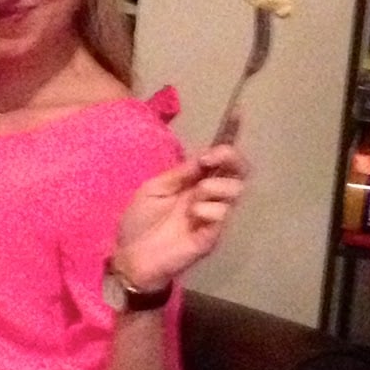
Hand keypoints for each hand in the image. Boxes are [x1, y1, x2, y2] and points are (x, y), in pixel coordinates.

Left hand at [112, 135, 247, 291]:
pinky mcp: (212, 235)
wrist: (130, 256)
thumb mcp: (155, 187)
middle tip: (210, 160)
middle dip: (230, 157)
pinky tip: (192, 218)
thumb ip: (182, 172)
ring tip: (193, 200)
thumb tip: (205, 155)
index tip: (237, 113)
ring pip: (234, 189)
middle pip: (239, 169)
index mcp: (194, 182)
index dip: (230, 136)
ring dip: (213, 187)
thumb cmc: (139, 222)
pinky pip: (222, 213)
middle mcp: (208, 196)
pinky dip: (207, 210)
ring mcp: (213, 216)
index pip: (219, 157)